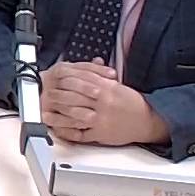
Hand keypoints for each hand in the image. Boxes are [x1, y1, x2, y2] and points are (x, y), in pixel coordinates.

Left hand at [42, 60, 161, 145]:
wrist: (148, 121)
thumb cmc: (132, 103)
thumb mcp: (118, 85)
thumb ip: (101, 75)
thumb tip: (92, 62)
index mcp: (107, 89)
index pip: (81, 81)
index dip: (65, 80)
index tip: (55, 79)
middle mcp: (103, 103)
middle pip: (75, 97)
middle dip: (58, 95)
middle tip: (47, 94)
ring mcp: (101, 120)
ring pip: (75, 115)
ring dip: (58, 114)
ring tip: (46, 112)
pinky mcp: (100, 134)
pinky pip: (81, 134)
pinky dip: (68, 132)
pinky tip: (58, 129)